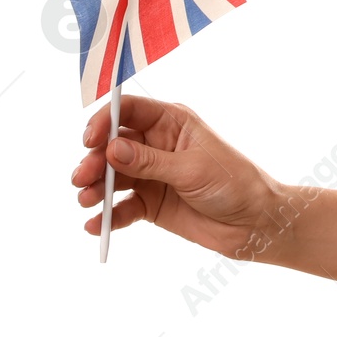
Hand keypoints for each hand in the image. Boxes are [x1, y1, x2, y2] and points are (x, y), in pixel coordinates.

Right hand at [72, 95, 286, 260]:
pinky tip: (95, 225)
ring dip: (95, 187)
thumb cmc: (233, 183)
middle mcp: (157, 145)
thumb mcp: (192, 169)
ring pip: (112, 176)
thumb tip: (111, 149)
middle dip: (94, 160)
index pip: (129, 111)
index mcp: (172, 122)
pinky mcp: (150, 203)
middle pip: (113, 146)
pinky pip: (121, 207)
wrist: (254, 222)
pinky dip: (107, 216)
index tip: (89, 140)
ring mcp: (151, 175)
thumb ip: (151, 161)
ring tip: (87, 201)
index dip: (105, 120)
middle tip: (82, 179)